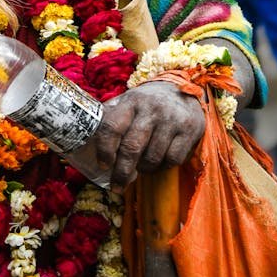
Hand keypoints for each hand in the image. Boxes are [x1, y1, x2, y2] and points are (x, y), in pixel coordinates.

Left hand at [91, 82, 205, 191]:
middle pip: (132, 147)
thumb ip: (111, 115)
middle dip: (121, 172)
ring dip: (143, 169)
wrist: (182, 89)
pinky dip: (162, 167)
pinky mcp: (188, 130)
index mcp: (130, 101)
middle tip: (116, 187)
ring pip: (152, 157)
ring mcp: (171, 120)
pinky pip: (172, 160)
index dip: (105, 149)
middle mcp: (151, 109)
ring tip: (139, 168)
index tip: (102, 165)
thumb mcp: (128, 101)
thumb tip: (87, 136)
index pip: (112, 126)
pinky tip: (157, 163)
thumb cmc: (147, 102)